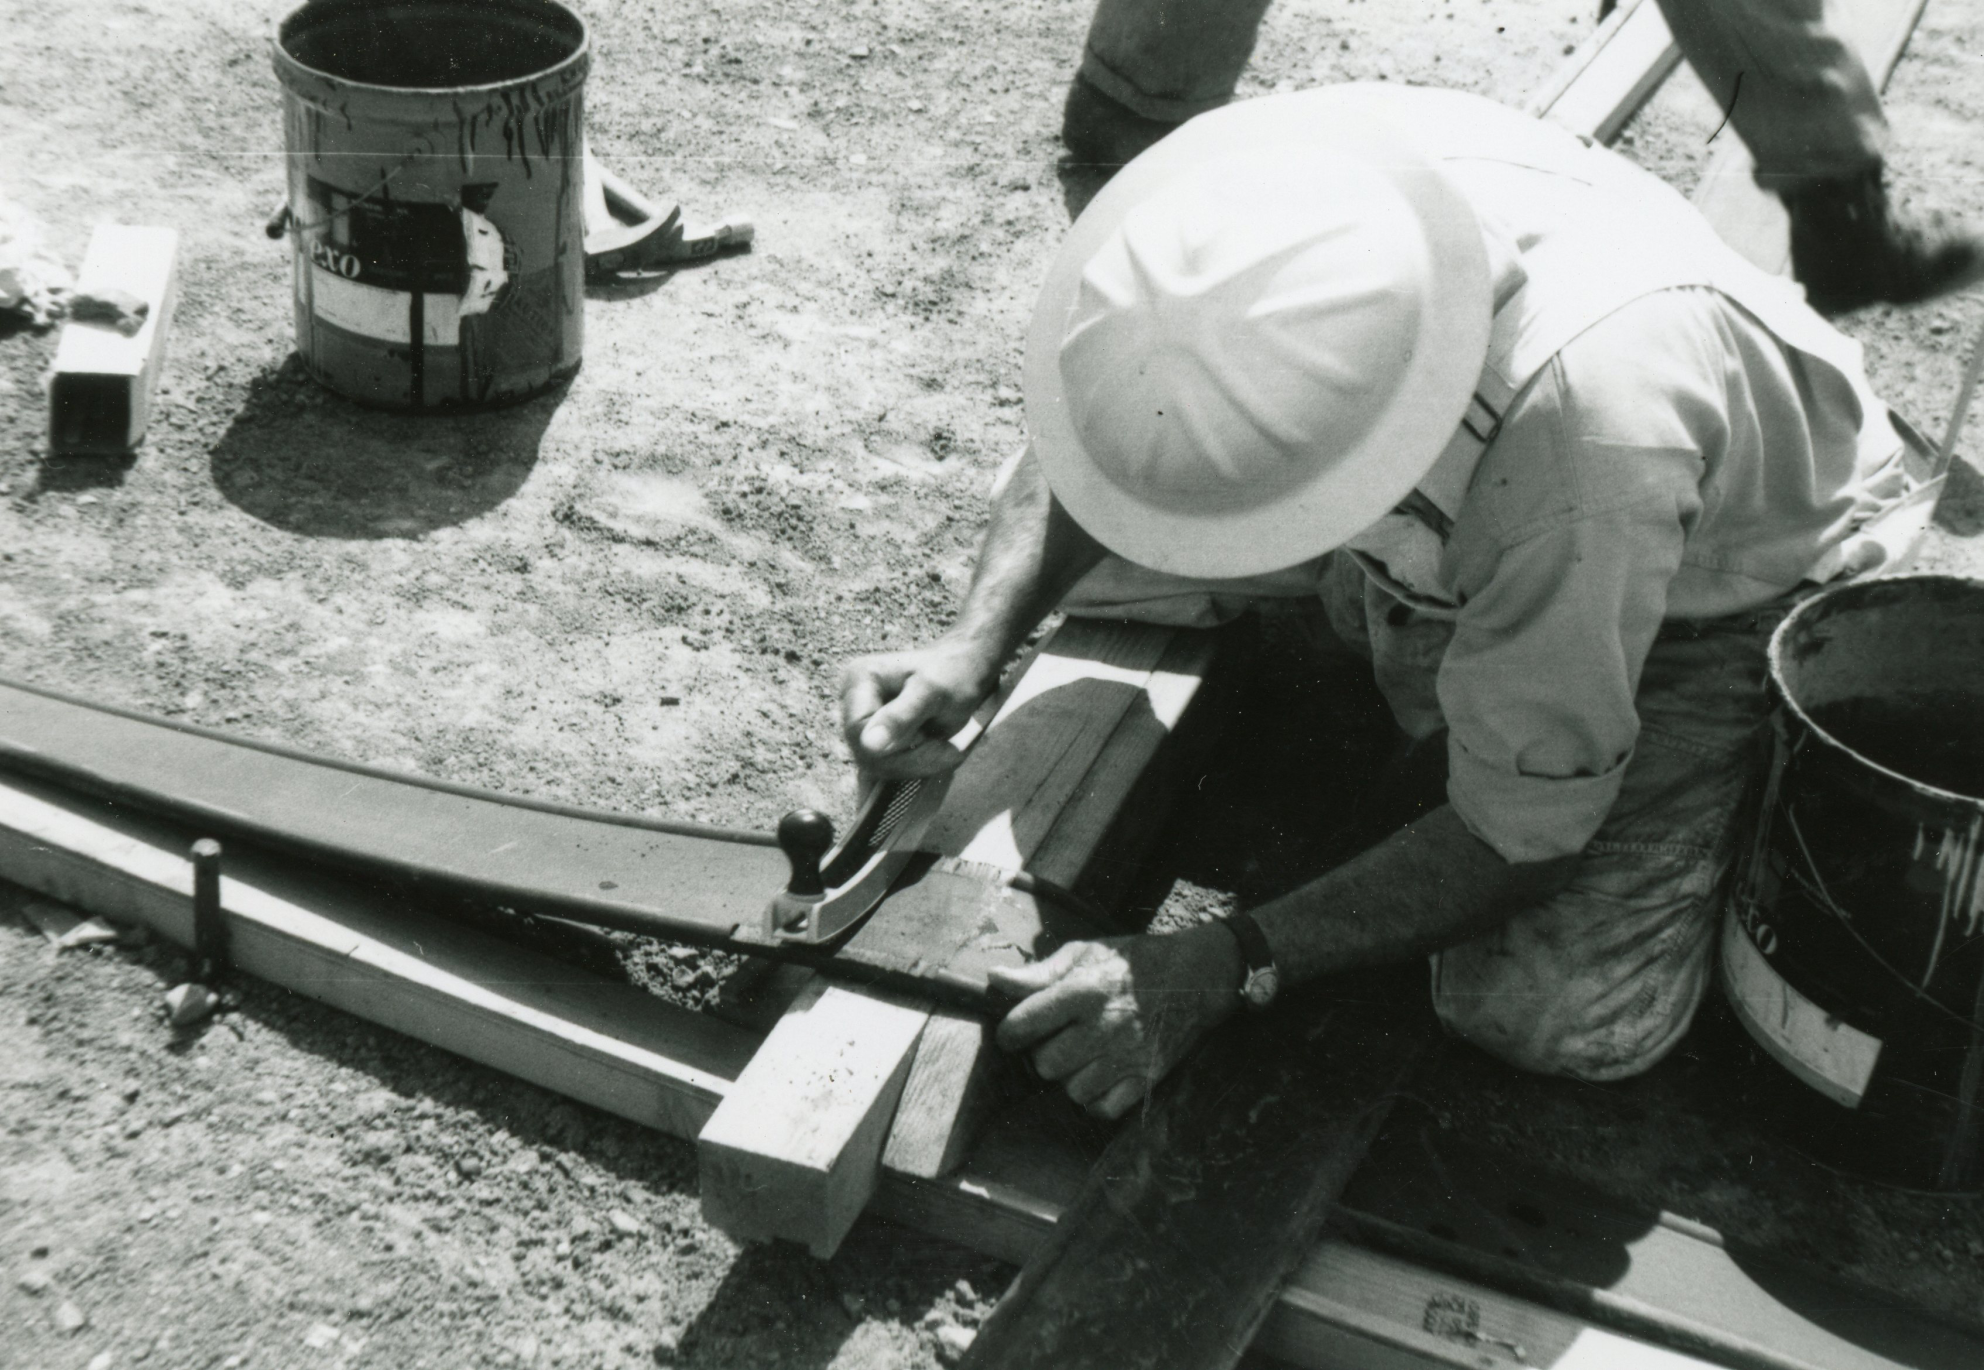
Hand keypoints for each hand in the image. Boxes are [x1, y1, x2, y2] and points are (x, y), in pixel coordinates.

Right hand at [839, 637, 998, 778]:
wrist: (967, 673)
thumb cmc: (953, 674)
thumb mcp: (932, 693)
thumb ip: (901, 717)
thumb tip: (869, 745)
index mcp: (858, 680)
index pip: (857, 732)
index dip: (893, 744)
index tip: (929, 735)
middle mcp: (852, 703)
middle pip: (865, 755)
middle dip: (910, 757)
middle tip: (942, 743)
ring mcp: (863, 724)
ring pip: (878, 768)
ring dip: (918, 764)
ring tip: (942, 743)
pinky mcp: (876, 742)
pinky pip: (889, 770)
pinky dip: (918, 766)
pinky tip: (935, 749)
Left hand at [988, 926, 1243, 1119]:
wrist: (1196, 976)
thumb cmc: (1133, 962)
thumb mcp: (1086, 953)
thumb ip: (1040, 972)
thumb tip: (995, 979)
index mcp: (1084, 990)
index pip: (1025, 1023)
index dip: (1010, 1032)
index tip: (1014, 1032)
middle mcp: (1104, 1026)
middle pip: (1046, 1064)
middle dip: (1044, 1054)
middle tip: (1057, 1041)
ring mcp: (1128, 1056)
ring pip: (1073, 1090)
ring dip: (1071, 1077)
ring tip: (1081, 1057)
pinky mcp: (1148, 1078)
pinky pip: (1104, 1108)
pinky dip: (1097, 1098)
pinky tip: (1100, 1076)